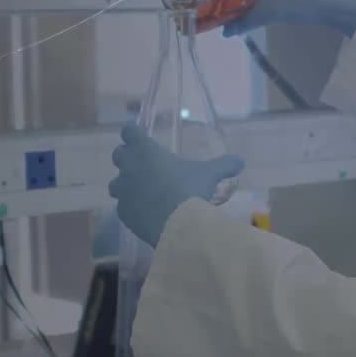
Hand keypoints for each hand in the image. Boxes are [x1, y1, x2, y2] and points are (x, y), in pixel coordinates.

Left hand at [108, 124, 245, 247]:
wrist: (176, 224)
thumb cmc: (190, 189)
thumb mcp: (209, 174)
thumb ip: (224, 165)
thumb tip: (240, 162)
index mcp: (146, 150)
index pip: (129, 131)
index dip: (133, 133)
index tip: (139, 136)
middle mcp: (129, 167)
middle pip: (118, 154)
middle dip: (127, 158)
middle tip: (143, 164)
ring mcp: (123, 191)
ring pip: (115, 183)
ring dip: (125, 184)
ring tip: (142, 191)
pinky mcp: (123, 212)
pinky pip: (122, 206)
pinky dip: (131, 207)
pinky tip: (145, 212)